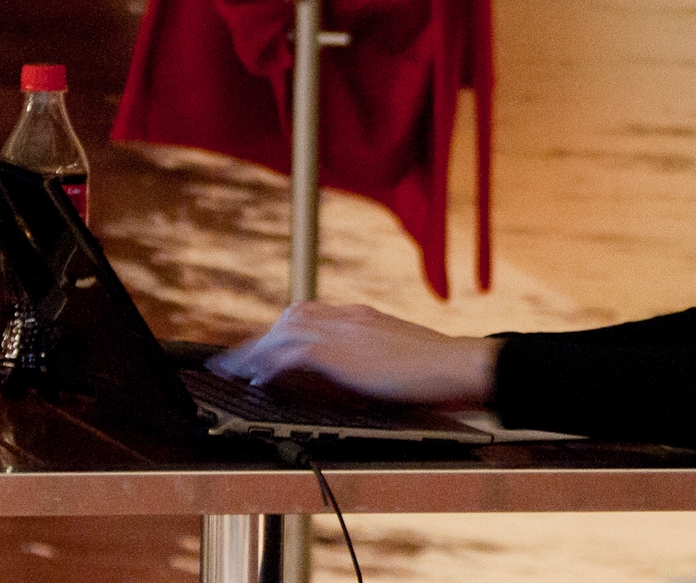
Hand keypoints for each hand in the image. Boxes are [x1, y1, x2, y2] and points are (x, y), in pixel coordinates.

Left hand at [208, 301, 502, 406]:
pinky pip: (291, 352)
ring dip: (257, 349)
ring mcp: (345, 330)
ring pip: (285, 330)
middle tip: (237, 358)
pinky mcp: (341, 351)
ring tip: (234, 369)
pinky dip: (269, 364)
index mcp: (366, 318)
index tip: (267, 345)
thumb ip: (374, 362)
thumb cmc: (442, 373)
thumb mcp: (401, 361)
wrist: (461, 365)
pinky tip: (257, 378)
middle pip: (293, 316)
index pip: (314, 315)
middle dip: (263, 337)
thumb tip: (355, 380)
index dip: (285, 331)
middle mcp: (351, 317)